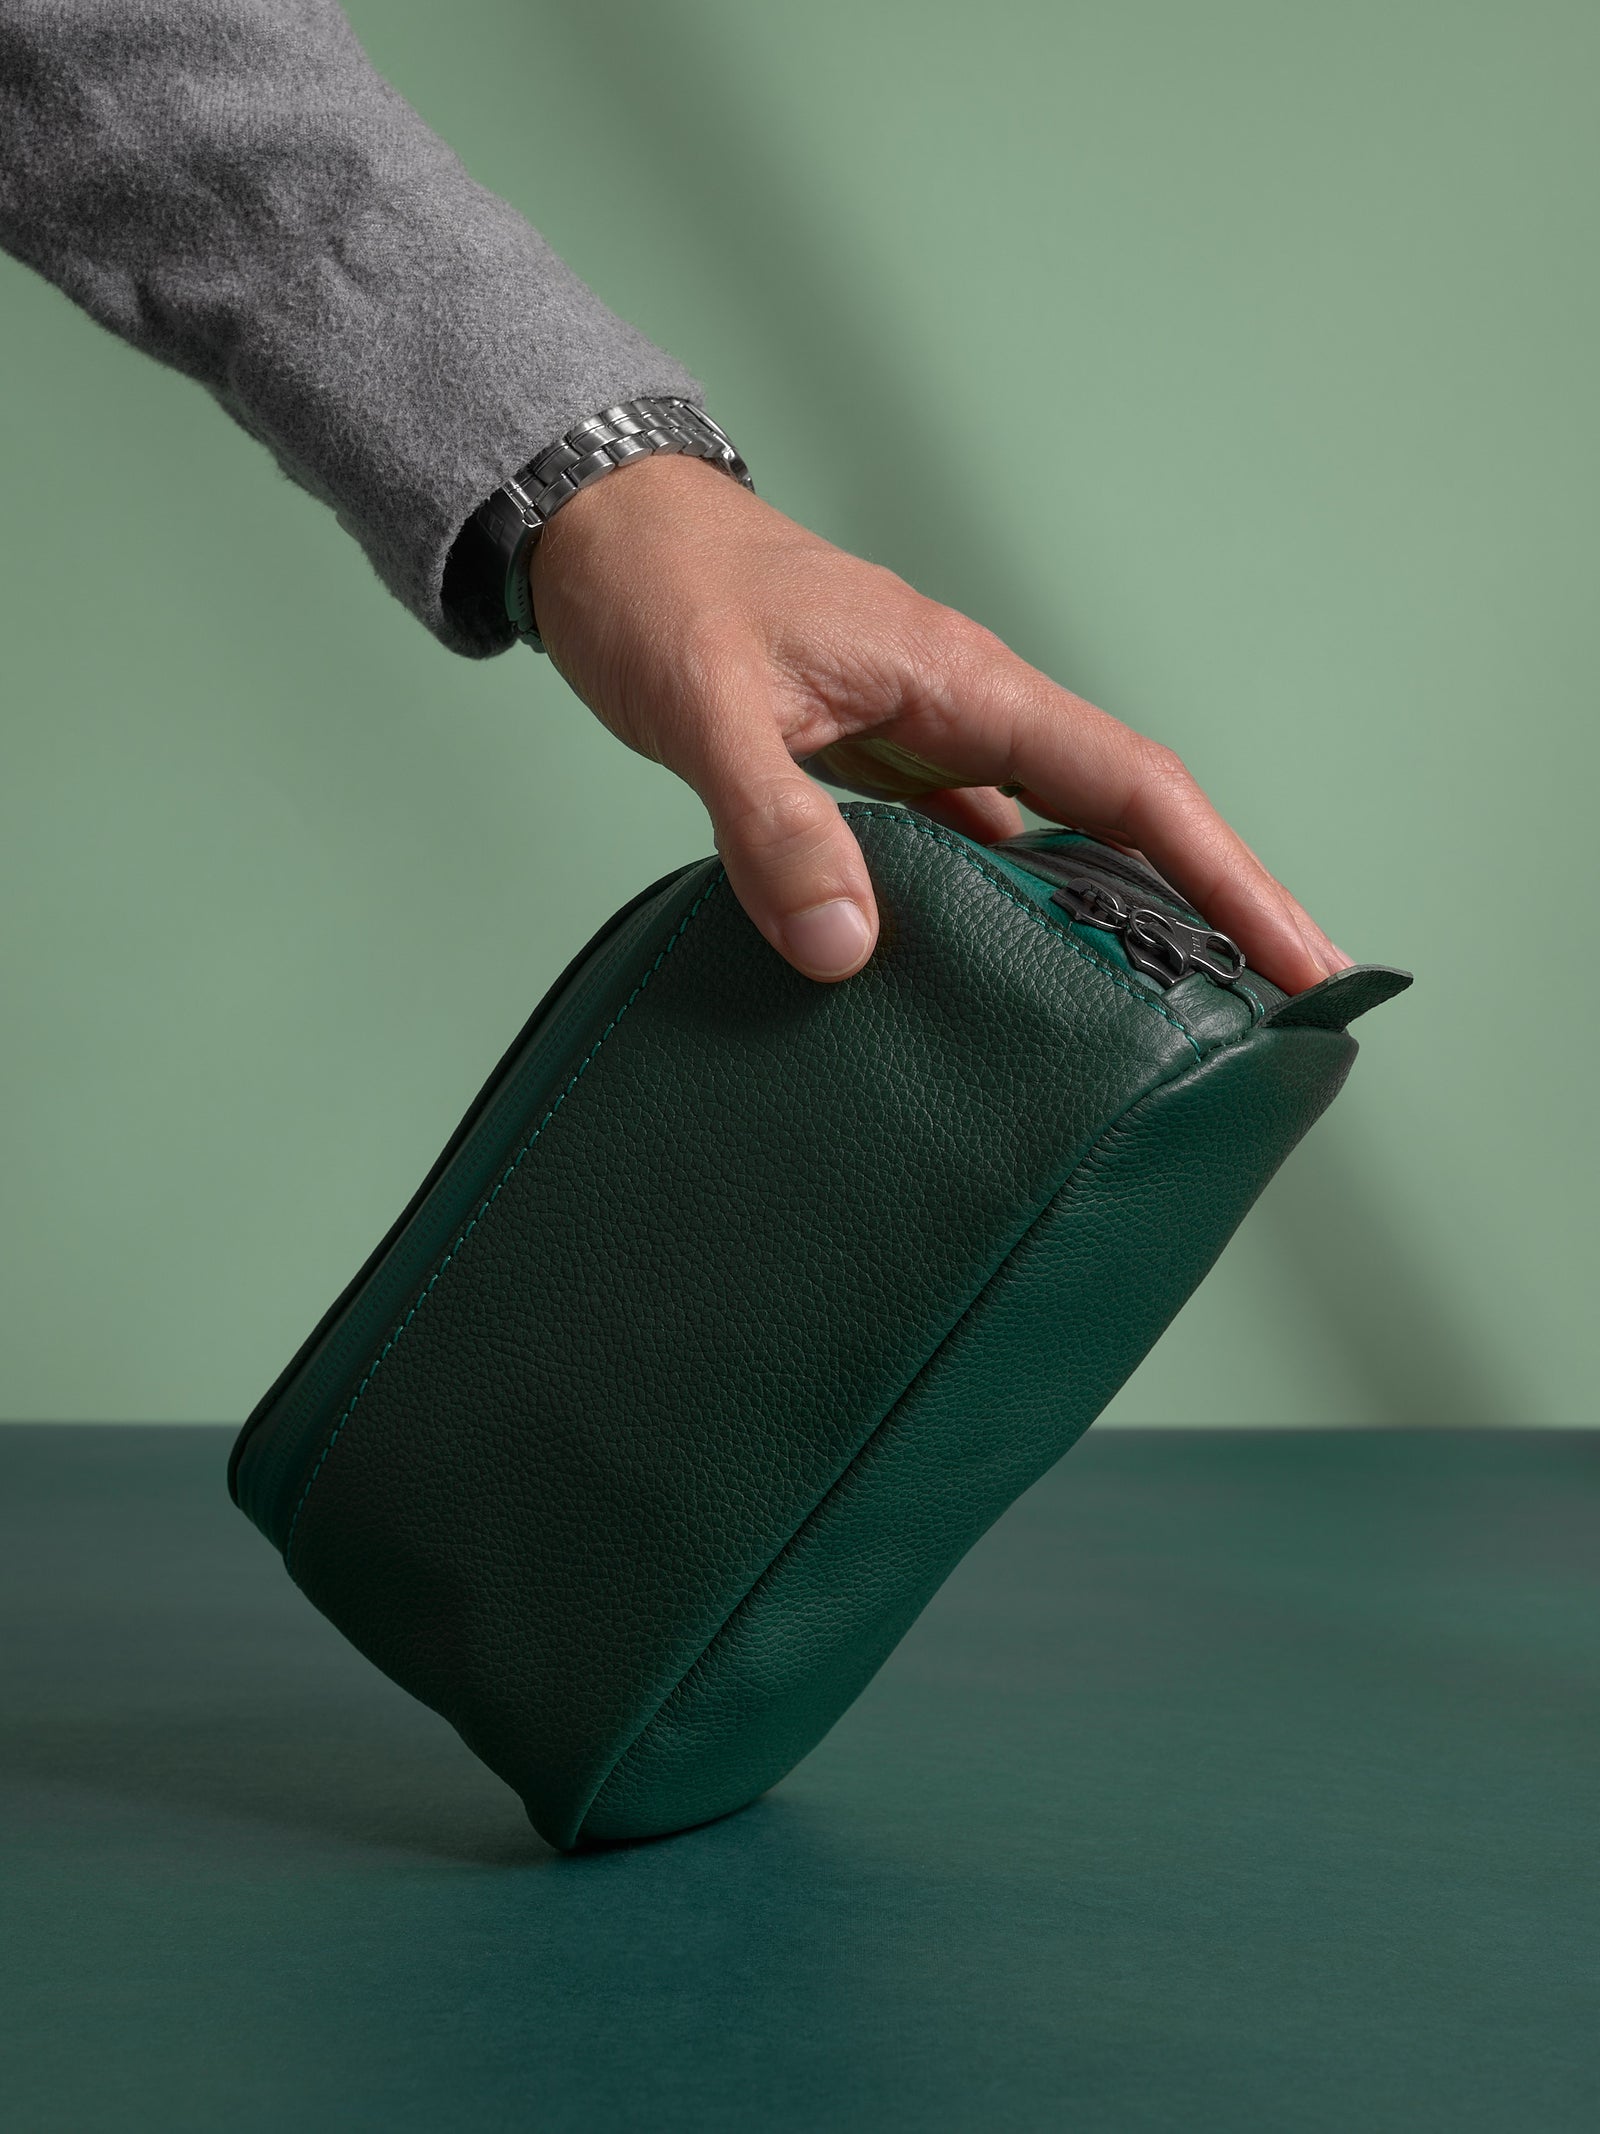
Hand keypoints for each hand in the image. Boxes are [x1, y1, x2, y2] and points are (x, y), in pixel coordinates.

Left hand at [529, 454, 1349, 992]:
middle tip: (1283, 1014)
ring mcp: (930, 737)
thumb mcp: (709, 709)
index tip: (1300, 955)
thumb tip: (846, 946)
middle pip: (1126, 815)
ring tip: (1182, 1011)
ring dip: (1125, 910)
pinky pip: (982, 844)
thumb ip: (776, 826)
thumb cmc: (662, 592)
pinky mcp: (885, 763)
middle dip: (1215, 905)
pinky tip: (1024, 968)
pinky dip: (1022, 904)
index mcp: (961, 680)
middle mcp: (967, 708)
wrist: (604, 537)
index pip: (1132, 783)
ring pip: (1058, 835)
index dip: (1227, 874)